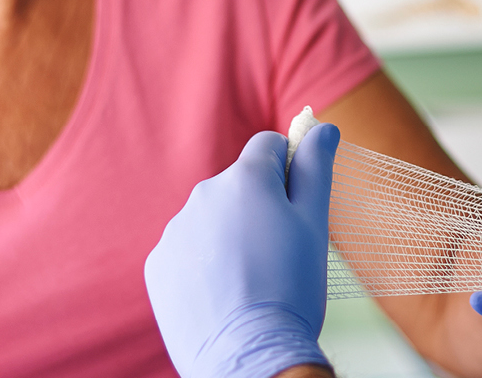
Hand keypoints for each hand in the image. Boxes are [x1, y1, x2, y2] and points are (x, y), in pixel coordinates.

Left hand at [144, 125, 339, 377]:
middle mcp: (201, 196)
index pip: (269, 146)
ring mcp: (175, 232)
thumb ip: (317, 168)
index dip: (290, 169)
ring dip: (231, 236)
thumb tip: (323, 127)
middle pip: (238, 185)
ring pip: (212, 219)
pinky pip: (187, 251)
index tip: (297, 204)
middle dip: (259, 207)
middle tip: (280, 253)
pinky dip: (205, 264)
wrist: (249, 357)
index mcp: (244, 179)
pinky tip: (224, 294)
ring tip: (252, 280)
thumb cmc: (292, 288)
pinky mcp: (158, 265)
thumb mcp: (314, 223)